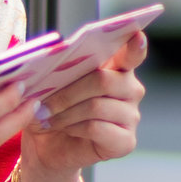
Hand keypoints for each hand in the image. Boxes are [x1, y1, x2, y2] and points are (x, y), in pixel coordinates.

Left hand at [16, 31, 147, 181]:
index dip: (135, 45)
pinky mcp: (126, 141)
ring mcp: (131, 116)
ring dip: (65, 112)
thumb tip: (53, 53)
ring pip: (97, 106)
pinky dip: (73, 128)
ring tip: (46, 117)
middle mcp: (130, 90)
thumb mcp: (49, 84)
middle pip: (104, 80)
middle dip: (68, 91)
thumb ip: (59, 67)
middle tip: (43, 101)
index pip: (133, 53)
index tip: (136, 35)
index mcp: (116, 68)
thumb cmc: (50, 109)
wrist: (46, 146)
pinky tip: (62, 128)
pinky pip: (97, 128)